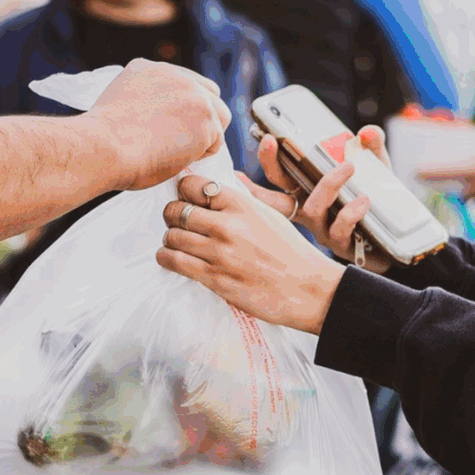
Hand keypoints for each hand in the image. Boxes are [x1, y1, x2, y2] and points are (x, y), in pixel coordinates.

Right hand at [87, 59, 230, 190]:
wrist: (105, 146)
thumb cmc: (104, 139)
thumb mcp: (120, 103)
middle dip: (201, 118)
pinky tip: (178, 159)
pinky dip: (201, 155)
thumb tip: (157, 122)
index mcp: (150, 69)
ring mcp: (194, 96)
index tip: (174, 125)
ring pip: (218, 117)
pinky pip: (216, 142)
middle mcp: (176, 76)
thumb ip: (144, 101)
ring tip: (179, 152)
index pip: (183, 84)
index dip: (183, 108)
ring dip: (205, 136)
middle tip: (184, 142)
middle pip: (209, 94)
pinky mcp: (206, 120)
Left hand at [158, 171, 344, 334]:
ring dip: (170, 238)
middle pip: (177, 211)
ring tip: (175, 241)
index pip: (195, 185)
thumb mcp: (268, 215)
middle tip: (175, 220)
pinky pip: (176, 262)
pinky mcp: (215, 279)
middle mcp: (228, 226)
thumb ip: (239, 204)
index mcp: (242, 205)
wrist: (307, 289)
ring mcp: (220, 253)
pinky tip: (170, 257)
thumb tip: (212, 192)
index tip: (183, 196)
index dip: (184, 190)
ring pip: (173, 237)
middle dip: (172, 215)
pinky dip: (167, 258)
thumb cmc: (291, 252)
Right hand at [253, 125, 391, 273]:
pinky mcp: (342, 245)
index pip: (281, 176)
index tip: (268, 138)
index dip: (269, 159)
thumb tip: (368, 132)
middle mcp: (309, 212)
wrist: (400, 236)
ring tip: (349, 166)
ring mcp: (323, 230)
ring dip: (327, 185)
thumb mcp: (376, 168)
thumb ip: (372, 147)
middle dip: (270, 168)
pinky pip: (338, 229)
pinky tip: (364, 201)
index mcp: (309, 191)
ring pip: (312, 208)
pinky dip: (349, 213)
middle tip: (271, 142)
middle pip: (277, 196)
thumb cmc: (377, 200)